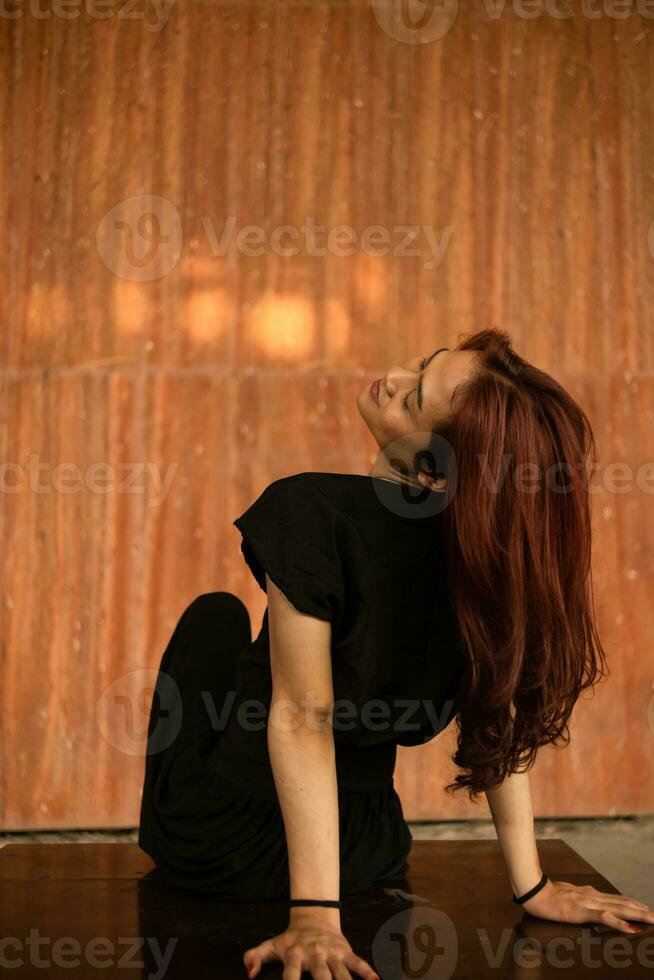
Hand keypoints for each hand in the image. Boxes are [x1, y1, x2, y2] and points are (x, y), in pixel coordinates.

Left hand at [242, 910, 380, 979]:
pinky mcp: (345, 951)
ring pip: (341, 973)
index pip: (291, 975)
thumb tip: (248, 973)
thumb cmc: (291, 939)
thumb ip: (255, 956)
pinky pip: (358, 962)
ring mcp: (331, 952)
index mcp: (295, 955)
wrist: (314, 916)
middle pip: (321, 977)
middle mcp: (314, 954)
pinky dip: (367, 972)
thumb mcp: (271, 945)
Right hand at [521, 879, 653, 933]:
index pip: (616, 899)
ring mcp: (589, 902)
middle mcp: (593, 896)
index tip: (646, 908)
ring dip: (638, 915)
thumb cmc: (547, 895)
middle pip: (623, 903)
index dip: (633, 903)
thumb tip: (587, 900)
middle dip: (642, 910)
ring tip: (652, 919)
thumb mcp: (567, 896)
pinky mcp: (583, 911)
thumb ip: (579, 899)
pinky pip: (605, 918)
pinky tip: (630, 928)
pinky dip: (620, 923)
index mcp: (589, 894)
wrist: (534, 891)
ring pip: (619, 908)